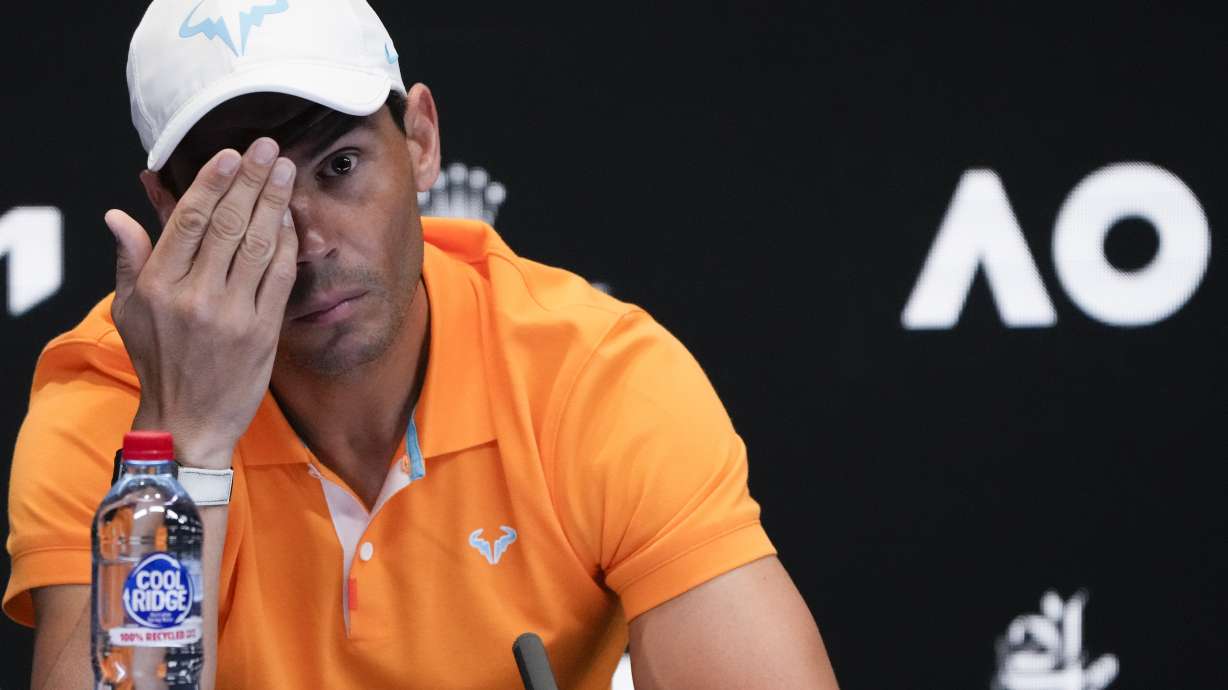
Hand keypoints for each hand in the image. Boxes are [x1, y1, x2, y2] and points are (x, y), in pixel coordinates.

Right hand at [105, 139, 297, 468]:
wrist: (189, 420)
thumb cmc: (160, 360)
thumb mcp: (132, 310)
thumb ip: (131, 259)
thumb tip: (118, 214)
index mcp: (159, 284)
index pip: (189, 220)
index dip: (213, 182)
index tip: (232, 154)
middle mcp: (194, 295)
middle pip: (227, 223)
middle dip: (250, 181)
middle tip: (268, 148)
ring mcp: (231, 313)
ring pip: (256, 244)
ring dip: (274, 203)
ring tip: (285, 172)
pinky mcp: (262, 330)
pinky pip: (278, 276)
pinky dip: (287, 244)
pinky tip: (291, 219)